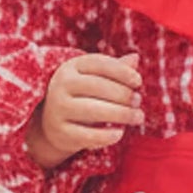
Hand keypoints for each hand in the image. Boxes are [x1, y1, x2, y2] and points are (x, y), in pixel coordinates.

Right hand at [26, 53, 142, 169]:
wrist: (54, 123)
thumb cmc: (82, 95)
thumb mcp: (95, 78)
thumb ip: (115, 69)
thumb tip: (135, 57)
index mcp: (71, 67)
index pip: (99, 64)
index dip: (121, 71)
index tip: (138, 82)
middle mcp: (61, 85)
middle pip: (97, 86)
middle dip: (123, 94)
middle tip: (137, 101)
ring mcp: (58, 109)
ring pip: (93, 110)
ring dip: (121, 114)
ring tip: (138, 117)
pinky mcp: (60, 132)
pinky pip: (87, 135)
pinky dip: (106, 136)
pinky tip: (120, 133)